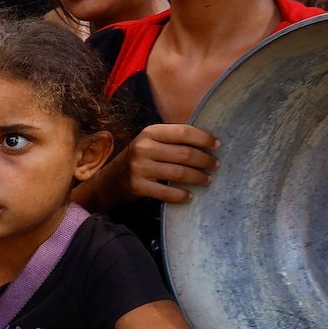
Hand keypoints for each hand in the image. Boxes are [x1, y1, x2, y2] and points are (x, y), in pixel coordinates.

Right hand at [100, 123, 219, 204]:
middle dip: (205, 160)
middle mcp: (143, 147)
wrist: (110, 180)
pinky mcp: (137, 186)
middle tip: (216, 165)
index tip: (217, 145)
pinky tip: (190, 196)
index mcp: (150, 132)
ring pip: (178, 173)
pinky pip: (166, 192)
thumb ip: (171, 140)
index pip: (183, 132)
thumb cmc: (138, 159)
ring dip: (197, 178)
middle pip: (184, 154)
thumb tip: (207, 142)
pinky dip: (181, 196)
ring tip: (207, 180)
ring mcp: (139, 167)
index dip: (203, 138)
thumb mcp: (150, 142)